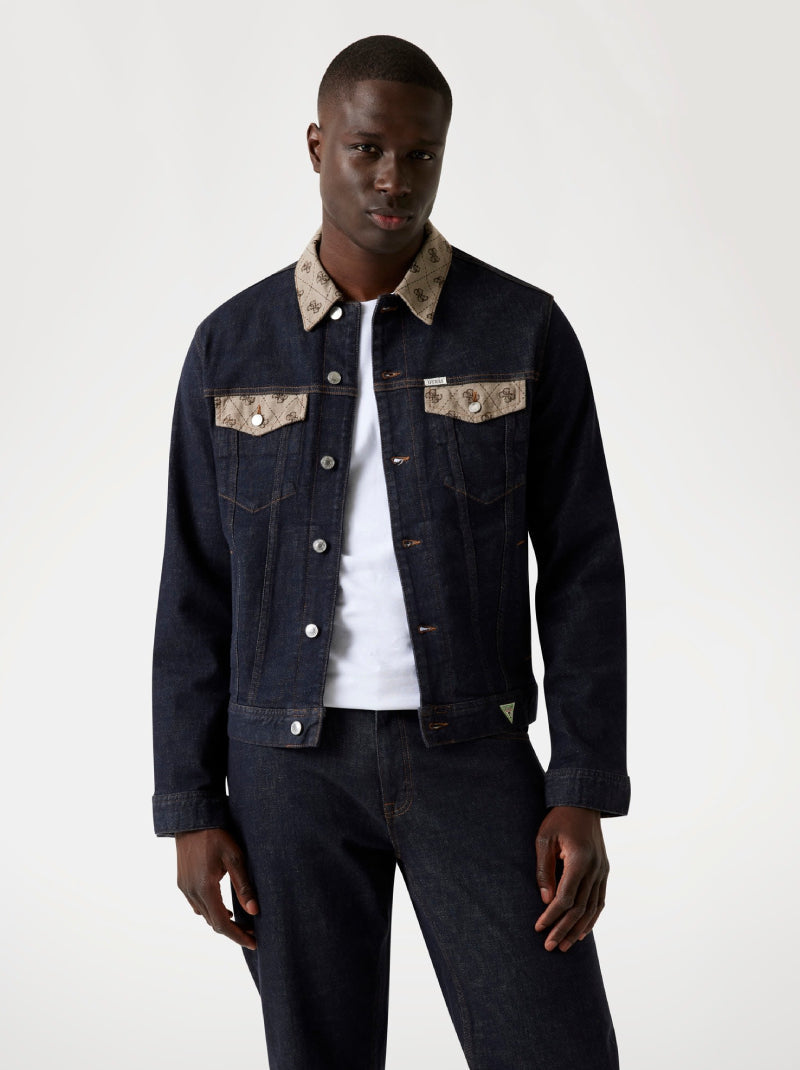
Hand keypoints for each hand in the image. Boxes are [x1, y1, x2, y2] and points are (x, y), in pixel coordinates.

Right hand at [176, 828, 258, 950]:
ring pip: (204, 915)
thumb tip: (254, 911)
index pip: (222, 923)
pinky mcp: (182, 883)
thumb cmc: (216, 835)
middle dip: (233, 931)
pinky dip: (211, 911)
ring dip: (221, 922)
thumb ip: (244, 886)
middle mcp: (191, 892)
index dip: (238, 935)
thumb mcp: (235, 857)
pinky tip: (223, 908)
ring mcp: (184, 888)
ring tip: (242, 922)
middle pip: (213, 922)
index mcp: (205, 888)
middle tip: (252, 933)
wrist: (191, 819)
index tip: (254, 942)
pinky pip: (197, 905)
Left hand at [534, 806, 607, 951]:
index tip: (539, 928)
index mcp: (579, 860)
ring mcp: (602, 871)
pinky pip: (600, 901)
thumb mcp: (543, 839)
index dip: (551, 916)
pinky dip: (591, 919)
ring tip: (565, 946)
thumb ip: (544, 870)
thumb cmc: (558, 819)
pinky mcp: (604, 871)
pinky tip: (582, 932)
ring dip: (578, 930)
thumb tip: (545, 900)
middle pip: (579, 908)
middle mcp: (595, 868)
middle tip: (549, 947)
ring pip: (592, 909)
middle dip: (563, 929)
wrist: (583, 802)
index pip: (565, 898)